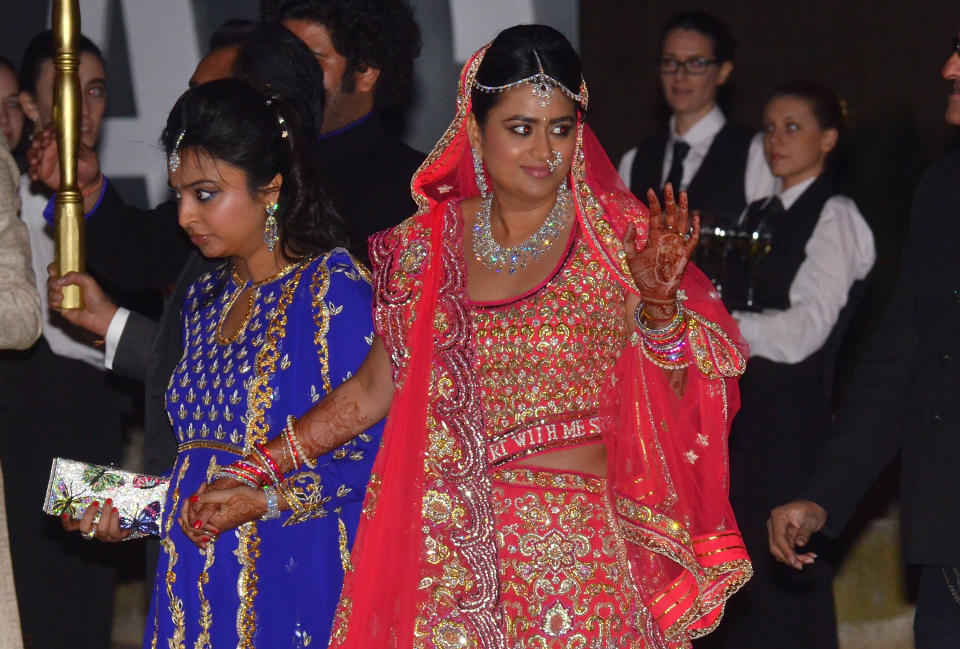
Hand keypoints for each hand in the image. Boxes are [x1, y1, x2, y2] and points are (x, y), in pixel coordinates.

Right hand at [27, 123, 101, 192]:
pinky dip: (33, 172)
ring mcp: (45, 159)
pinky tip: (36, 176)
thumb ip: (80, 148)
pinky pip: (33, 171)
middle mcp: (51, 148)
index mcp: (62, 141)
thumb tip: (74, 140)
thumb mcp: (88, 156)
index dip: (48, 130)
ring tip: (36, 161)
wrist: (88, 183)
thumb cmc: (89, 166)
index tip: (48, 134)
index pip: (52, 131)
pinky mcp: (42, 171)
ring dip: (32, 156)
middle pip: (38, 140)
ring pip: (32, 154)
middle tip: (39, 146)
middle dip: (37, 142)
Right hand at [47, 264, 117, 336]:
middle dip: (52, 282)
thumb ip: (75, 276)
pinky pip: (50, 302)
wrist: (100, 316)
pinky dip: (53, 301)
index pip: (60, 269)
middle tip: (59, 286)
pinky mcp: (62, 307)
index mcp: (75, 278)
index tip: (53, 271)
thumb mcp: (89, 282)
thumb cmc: (98, 299)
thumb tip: (59, 280)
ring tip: (62, 297)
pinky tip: (60, 303)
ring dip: (53, 292)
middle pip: (52, 280)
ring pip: (50, 291)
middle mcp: (68, 287)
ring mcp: (64, 297)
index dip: (53, 268)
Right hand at [61, 499, 130, 542]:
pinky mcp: (116, 537)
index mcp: (86, 524)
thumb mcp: (101, 504)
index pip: (70, 527)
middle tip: (96, 502)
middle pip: (84, 529)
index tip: (65, 513)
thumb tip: (90, 481)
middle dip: (89, 515)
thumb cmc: (111, 509)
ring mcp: (104, 536)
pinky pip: (114, 531)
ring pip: (101, 529)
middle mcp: (93, 532)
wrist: (128, 520)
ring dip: (105, 515)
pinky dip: (114, 520)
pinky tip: (115, 510)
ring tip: (109, 502)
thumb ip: (94, 499)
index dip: (66, 522)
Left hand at [179, 479, 265, 547]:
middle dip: (187, 512)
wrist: (264, 503)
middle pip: (192, 528)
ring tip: (193, 499)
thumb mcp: (228, 494)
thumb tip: (192, 500)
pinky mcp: (223, 523)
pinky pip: (205, 524)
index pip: (192, 523)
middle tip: (190, 498)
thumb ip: (209, 498)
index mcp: (216, 523)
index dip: (187, 509)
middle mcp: (217, 528)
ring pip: (198, 527)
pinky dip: (199, 516)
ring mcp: (220, 527)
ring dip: (193, 513)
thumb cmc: (249, 497)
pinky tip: (199, 504)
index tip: (192, 495)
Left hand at [623, 184, 698, 320]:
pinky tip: (694, 217)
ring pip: (682, 222)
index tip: (650, 190)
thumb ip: (629, 241)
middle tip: (669, 185)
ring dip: (683, 208)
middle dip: (669, 200)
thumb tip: (632, 222)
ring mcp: (676, 245)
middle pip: (669, 214)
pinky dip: (694, 229)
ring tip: (683, 193)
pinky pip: (692, 239)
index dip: (653, 203)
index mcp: (653, 237)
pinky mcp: (685, 254)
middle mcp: (666, 238)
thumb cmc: (641, 277)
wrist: (653, 293)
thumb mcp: (630, 258)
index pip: (655, 215)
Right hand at [767, 499, 827, 569]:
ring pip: (779, 551)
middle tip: (801, 565)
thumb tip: (799, 544)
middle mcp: (774, 525)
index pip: (778, 537)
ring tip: (809, 560)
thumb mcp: (811, 520)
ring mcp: (777, 532)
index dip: (785, 550)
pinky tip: (808, 557)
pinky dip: (795, 557)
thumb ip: (805, 532)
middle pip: (775, 546)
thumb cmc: (812, 511)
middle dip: (787, 558)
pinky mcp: (783, 539)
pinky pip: (786, 552)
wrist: (814, 509)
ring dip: (792, 559)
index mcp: (778, 516)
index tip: (793, 561)